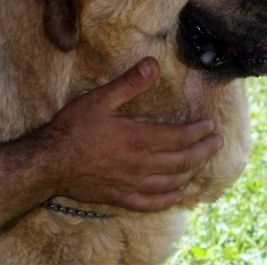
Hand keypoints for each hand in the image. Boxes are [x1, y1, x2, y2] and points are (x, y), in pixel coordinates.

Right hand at [47, 57, 222, 211]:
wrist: (50, 163)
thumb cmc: (74, 128)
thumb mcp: (100, 99)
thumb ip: (129, 83)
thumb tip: (152, 64)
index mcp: (138, 139)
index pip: (178, 137)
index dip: (197, 132)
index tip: (210, 125)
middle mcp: (140, 165)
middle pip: (181, 161)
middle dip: (203, 151)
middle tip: (217, 142)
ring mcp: (131, 184)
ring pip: (171, 181)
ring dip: (191, 172)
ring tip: (203, 163)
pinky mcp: (120, 197)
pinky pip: (150, 202)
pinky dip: (168, 199)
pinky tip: (177, 196)